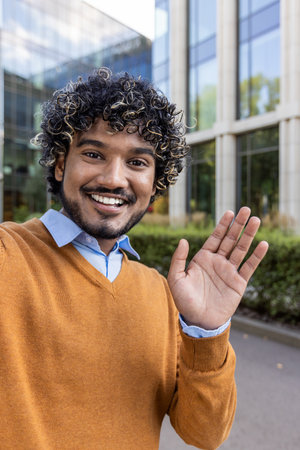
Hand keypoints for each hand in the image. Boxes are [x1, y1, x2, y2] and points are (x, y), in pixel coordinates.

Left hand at [167, 207, 267, 329]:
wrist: (198, 321)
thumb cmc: (184, 301)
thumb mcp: (176, 279)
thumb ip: (178, 259)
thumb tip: (183, 240)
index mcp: (203, 258)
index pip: (215, 237)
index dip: (223, 225)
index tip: (230, 212)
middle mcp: (217, 262)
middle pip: (230, 239)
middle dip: (238, 225)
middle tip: (247, 210)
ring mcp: (229, 271)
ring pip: (241, 249)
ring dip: (248, 235)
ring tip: (256, 221)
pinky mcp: (238, 283)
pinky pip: (249, 267)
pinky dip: (256, 256)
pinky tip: (263, 244)